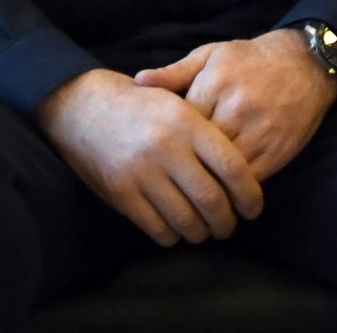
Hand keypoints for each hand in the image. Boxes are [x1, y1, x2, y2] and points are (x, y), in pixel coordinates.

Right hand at [35, 68, 264, 246]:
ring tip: (204, 229)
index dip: (250, 194)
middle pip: (212, 201)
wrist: (82, 106)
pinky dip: (173, 235)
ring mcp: (141, 172)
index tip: (254, 208)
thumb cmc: (138, 105)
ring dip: (201, 233)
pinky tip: (175, 227)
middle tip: (228, 226)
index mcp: (186, 121)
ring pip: (186, 221)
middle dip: (226, 222)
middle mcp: (166, 147)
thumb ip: (207, 130)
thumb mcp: (176, 99)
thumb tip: (242, 172)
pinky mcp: (121, 193)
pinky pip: (158, 229)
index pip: (232, 167)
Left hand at [134, 29, 336, 180]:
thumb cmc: (249, 59)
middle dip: (184, 168)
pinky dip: (233, 190)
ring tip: (190, 198)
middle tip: (167, 184)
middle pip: (200, 151)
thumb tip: (138, 81)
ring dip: (208, 186)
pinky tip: (220, 196)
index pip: (181, 125)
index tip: (156, 154)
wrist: (305, 63)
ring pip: (225, 171)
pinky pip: (250, 179)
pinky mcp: (278, 151)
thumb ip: (175, 72)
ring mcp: (259, 132)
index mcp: (214, 84)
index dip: (168, 142)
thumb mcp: (210, 55)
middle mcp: (236, 109)